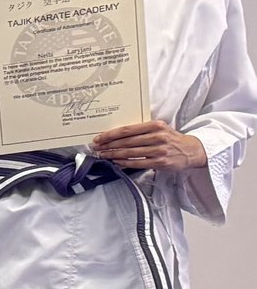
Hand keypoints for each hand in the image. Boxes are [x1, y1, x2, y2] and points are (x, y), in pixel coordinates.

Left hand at [91, 119, 205, 172]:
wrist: (191, 150)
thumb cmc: (171, 139)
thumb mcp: (159, 129)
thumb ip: (142, 130)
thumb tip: (118, 134)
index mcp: (156, 125)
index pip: (128, 130)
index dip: (111, 134)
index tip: (99, 138)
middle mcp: (157, 136)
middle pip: (126, 141)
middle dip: (108, 145)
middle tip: (97, 147)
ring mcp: (159, 150)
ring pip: (130, 152)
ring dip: (113, 154)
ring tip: (103, 155)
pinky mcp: (160, 162)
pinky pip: (137, 163)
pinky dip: (124, 162)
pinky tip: (115, 162)